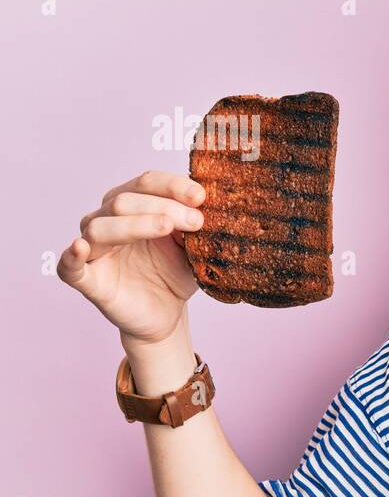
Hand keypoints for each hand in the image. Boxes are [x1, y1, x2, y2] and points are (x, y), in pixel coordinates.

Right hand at [56, 170, 206, 347]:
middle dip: (164, 206)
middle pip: (125, 201)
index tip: (201, 196)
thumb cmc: (174, 272)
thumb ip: (194, 226)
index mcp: (132, 206)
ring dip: (137, 223)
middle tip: (197, 220)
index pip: (146, 183)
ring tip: (167, 226)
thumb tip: (211, 204)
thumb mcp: (192, 246)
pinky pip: (69, 266)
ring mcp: (94, 250)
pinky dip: (72, 255)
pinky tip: (80, 247)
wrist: (167, 313)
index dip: (173, 185)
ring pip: (102, 226)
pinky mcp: (87, 279)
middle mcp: (106, 220)